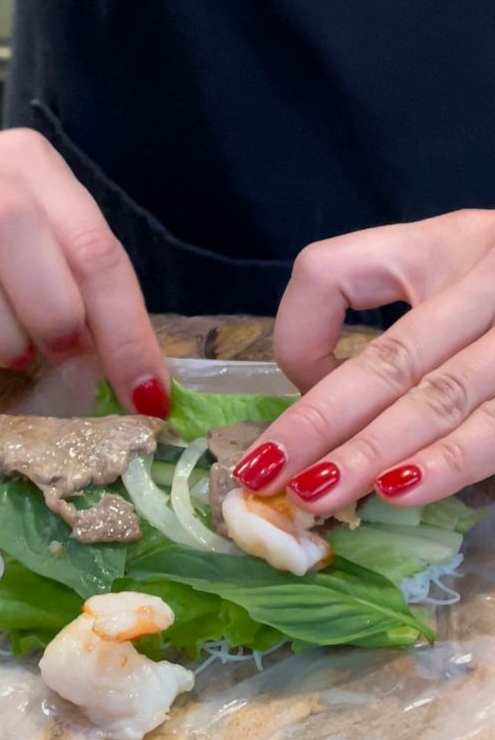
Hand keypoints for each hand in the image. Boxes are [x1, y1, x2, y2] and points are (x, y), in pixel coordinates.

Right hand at [0, 129, 168, 416]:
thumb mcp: (48, 245)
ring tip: (14, 353)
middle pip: (13, 225)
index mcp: (28, 163)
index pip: (91, 245)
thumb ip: (85, 290)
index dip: (125, 330)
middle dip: (52, 312)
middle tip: (63, 354)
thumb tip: (136, 378)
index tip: (145, 395)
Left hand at [233, 210, 494, 509]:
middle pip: (390, 358)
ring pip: (443, 397)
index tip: (299, 382)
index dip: (299, 334)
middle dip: (321, 424)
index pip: (334, 271)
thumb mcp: (456, 270)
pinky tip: (404, 490)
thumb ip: (391, 316)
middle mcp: (491, 276)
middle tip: (266, 474)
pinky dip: (451, 463)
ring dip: (373, 455)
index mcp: (446, 244)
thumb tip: (321, 393)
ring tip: (318, 495)